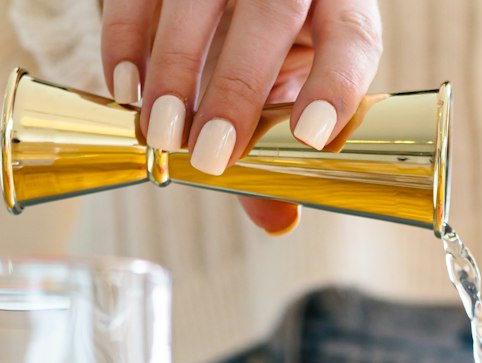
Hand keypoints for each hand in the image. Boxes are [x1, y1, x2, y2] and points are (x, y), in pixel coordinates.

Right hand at [101, 0, 382, 233]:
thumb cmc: (274, 52)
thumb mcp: (289, 95)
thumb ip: (279, 154)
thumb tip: (277, 219)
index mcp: (341, 7)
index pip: (351, 38)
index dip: (334, 86)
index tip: (309, 138)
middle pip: (270, 15)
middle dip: (237, 89)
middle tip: (211, 155)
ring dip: (175, 69)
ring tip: (160, 134)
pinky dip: (128, 37)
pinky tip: (127, 90)